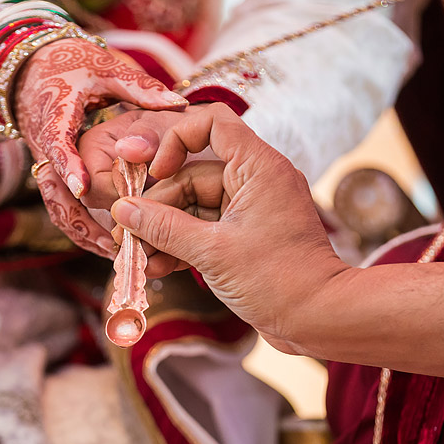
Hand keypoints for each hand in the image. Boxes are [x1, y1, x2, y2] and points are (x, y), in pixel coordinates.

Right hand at [13, 38, 187, 257]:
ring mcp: (50, 166)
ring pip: (60, 208)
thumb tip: (177, 102)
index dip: (70, 168)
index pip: (59, 145)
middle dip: (84, 215)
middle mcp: (47, 147)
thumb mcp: (107, 69)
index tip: (85, 188)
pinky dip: (87, 231)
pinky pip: (67, 211)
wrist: (38, 69)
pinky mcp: (58, 179)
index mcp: (55, 117)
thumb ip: (140, 89)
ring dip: (85, 232)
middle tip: (115, 237)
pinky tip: (113, 246)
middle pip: (58, 191)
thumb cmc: (75, 65)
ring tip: (116, 252)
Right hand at [108, 103, 348, 348]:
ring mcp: (251, 210)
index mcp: (258, 167)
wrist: (320, 320)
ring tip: (136, 258)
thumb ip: (163, 228)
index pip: (212, 123)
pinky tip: (156, 268)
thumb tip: (123, 210)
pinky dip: (181, 246)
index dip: (176, 141)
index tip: (155, 174)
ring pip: (194, 208)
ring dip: (164, 232)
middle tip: (125, 233)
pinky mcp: (247, 238)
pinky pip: (205, 230)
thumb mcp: (211, 252)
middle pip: (193, 176)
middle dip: (157, 207)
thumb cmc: (278, 280)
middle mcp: (257, 180)